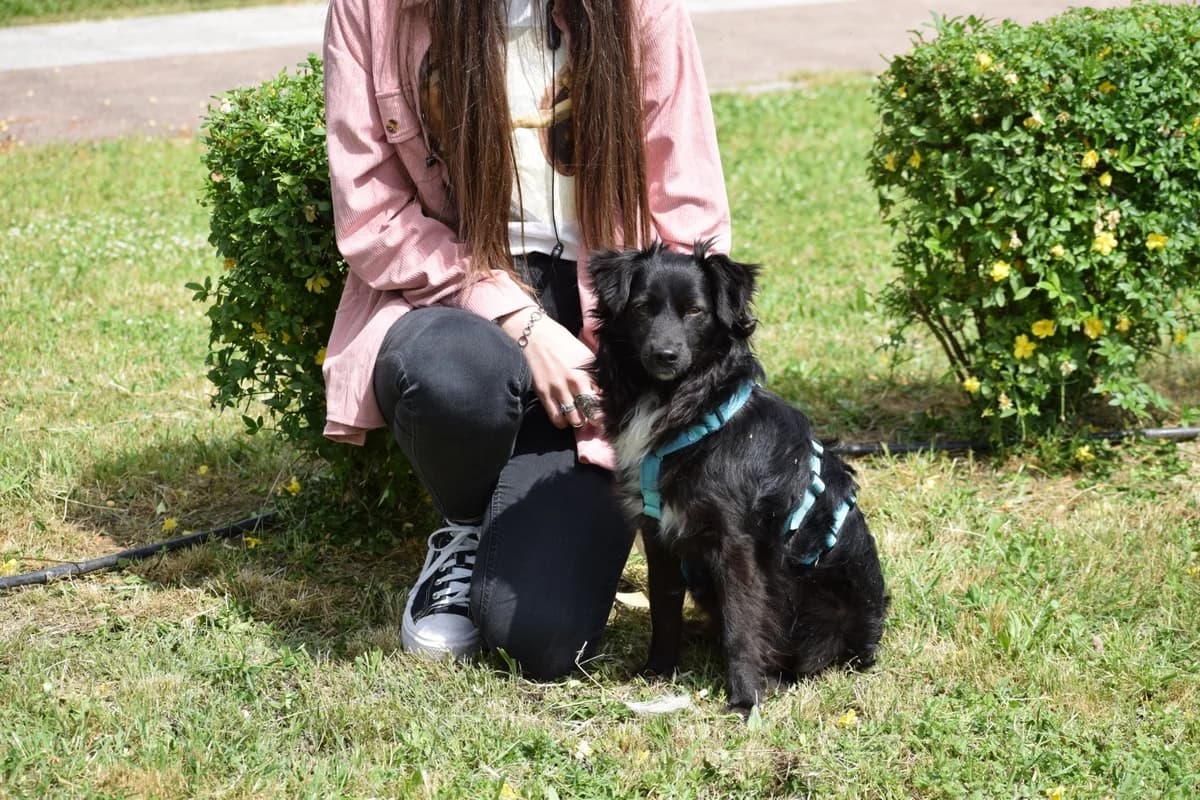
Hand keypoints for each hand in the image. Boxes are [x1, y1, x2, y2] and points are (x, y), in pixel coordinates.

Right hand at [499, 308, 597, 429]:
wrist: (535, 334)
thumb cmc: (561, 341)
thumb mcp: (584, 353)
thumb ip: (594, 372)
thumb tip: (601, 389)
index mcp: (589, 371)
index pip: (603, 398)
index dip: (606, 408)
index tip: (606, 413)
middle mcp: (576, 382)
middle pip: (591, 412)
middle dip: (594, 419)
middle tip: (594, 420)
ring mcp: (559, 389)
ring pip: (574, 419)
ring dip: (578, 421)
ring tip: (578, 417)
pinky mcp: (544, 393)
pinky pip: (556, 417)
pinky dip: (561, 421)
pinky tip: (563, 417)